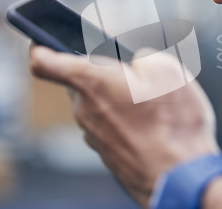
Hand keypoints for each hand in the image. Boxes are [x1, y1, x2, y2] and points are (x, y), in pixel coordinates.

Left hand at [29, 46, 218, 207]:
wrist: (180, 177)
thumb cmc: (174, 124)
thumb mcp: (168, 70)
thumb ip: (143, 56)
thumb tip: (137, 62)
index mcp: (93, 81)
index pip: (44, 62)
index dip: (41, 48)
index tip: (45, 44)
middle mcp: (85, 109)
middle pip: (82, 81)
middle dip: (104, 74)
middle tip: (135, 75)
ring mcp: (94, 135)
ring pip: (98, 105)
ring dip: (118, 99)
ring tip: (152, 104)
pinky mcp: (106, 154)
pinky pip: (109, 127)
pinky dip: (124, 121)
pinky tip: (152, 125)